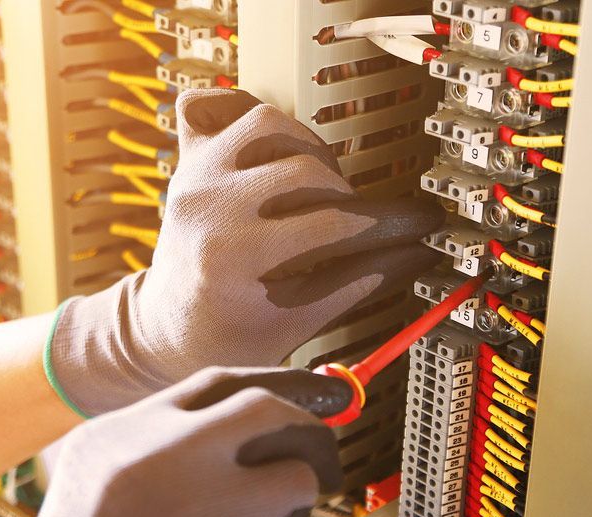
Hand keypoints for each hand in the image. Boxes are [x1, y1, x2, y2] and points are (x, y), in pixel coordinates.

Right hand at [0, 367, 351, 516]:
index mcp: (111, 441)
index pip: (214, 386)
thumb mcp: (87, 505)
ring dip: (291, 513)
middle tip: (324, 462)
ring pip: (296, 479)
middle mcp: (157, 457)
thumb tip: (240, 433)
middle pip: (266, 409)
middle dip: (307, 433)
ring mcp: (203, 504)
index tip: (312, 394)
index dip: (274, 385)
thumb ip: (152, 459)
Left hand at [47, 88, 441, 415]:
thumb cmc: (228, 336)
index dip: (389, 224)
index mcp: (232, 258)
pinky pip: (206, 105)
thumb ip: (359, 284)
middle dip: (350, 197)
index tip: (424, 224)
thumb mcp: (297, 326)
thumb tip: (419, 253)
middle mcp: (206, 206)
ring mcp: (192, 175)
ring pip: (268, 122)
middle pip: (307, 170)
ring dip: (309, 149)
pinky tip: (271, 144)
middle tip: (361, 223)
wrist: (166, 328)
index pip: (332, 224)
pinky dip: (241, 110)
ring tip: (322, 188)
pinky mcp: (187, 159)